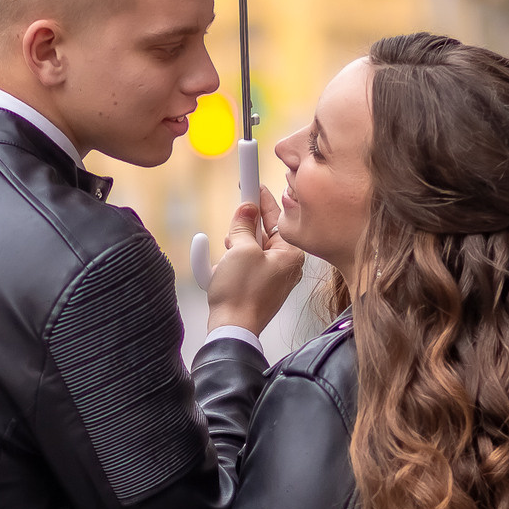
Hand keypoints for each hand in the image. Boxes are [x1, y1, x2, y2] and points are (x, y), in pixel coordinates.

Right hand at [205, 187, 303, 333]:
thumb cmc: (241, 293)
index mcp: (290, 253)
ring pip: (249, 248)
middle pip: (261, 231)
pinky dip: (229, 265)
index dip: (259, 195)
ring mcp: (273, 277)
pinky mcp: (259, 288)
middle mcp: (286, 264)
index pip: (274, 215)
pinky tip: (219, 272)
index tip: (251, 177)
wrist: (232, 331)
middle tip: (232, 232)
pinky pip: (243, 265)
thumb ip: (244, 225)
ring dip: (232, 249)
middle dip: (242, 230)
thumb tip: (246, 208)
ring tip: (226, 263)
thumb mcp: (240, 249)